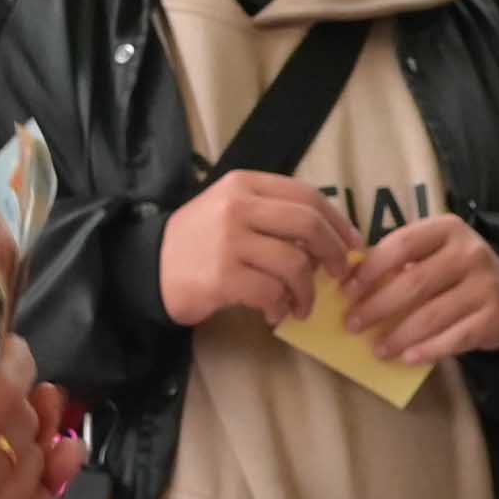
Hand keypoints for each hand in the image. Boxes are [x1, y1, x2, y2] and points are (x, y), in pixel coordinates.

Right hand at [161, 168, 357, 328]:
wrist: (145, 268)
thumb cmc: (197, 242)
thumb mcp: (230, 210)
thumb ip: (273, 215)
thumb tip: (329, 241)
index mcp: (244, 184)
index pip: (307, 195)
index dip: (338, 222)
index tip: (353, 244)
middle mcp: (238, 206)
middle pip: (308, 224)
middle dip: (334, 253)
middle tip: (339, 275)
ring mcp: (229, 240)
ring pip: (295, 263)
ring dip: (307, 291)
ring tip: (301, 305)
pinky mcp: (223, 276)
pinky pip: (272, 292)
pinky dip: (281, 307)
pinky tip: (275, 314)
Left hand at [341, 213, 498, 364]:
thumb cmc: (455, 272)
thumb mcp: (433, 254)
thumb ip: (400, 263)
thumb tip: (353, 287)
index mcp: (447, 229)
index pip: (401, 244)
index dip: (370, 269)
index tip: (346, 291)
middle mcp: (470, 252)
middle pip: (414, 282)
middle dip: (377, 306)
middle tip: (353, 324)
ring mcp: (485, 284)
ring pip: (432, 315)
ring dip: (399, 336)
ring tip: (377, 349)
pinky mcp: (495, 316)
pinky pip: (455, 338)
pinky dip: (428, 350)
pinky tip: (407, 358)